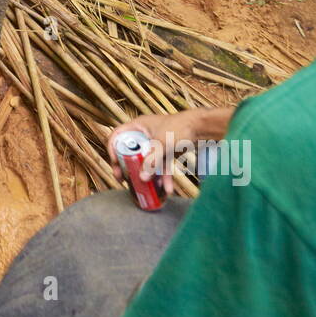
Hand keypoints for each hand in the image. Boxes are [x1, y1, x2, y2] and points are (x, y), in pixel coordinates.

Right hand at [105, 107, 234, 189]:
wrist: (202, 127)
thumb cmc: (180, 128)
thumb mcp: (162, 144)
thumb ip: (152, 161)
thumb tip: (142, 179)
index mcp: (138, 126)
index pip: (117, 136)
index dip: (113, 150)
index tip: (115, 165)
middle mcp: (144, 134)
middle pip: (130, 152)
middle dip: (128, 168)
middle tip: (123, 180)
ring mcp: (156, 144)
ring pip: (146, 162)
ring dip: (146, 176)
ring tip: (144, 189)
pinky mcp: (167, 151)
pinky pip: (161, 166)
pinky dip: (164, 177)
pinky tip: (167, 190)